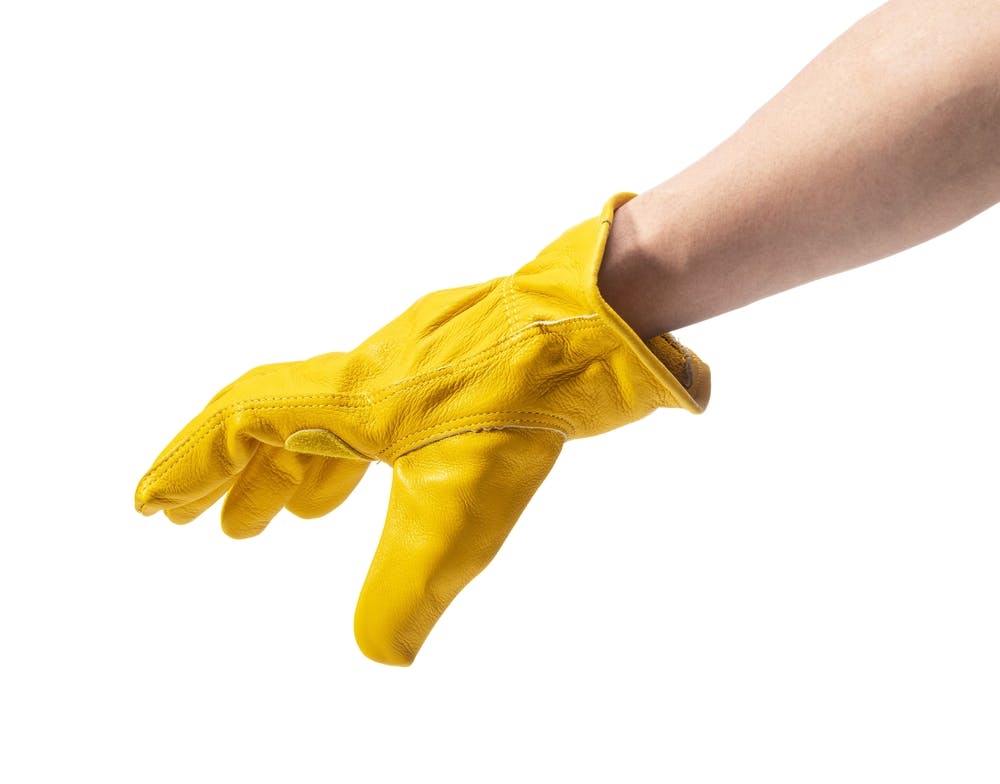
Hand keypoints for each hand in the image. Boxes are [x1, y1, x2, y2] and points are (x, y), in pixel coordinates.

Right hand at [134, 193, 709, 664]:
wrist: (593, 321)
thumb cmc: (524, 398)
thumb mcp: (461, 510)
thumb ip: (409, 587)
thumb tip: (379, 658)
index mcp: (349, 400)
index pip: (241, 423)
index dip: (188, 464)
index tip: (152, 504)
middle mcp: (367, 374)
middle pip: (273, 419)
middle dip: (232, 477)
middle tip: (210, 526)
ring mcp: (410, 365)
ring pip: (327, 418)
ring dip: (293, 468)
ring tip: (281, 519)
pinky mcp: (450, 366)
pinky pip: (377, 411)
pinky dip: (354, 453)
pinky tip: (373, 474)